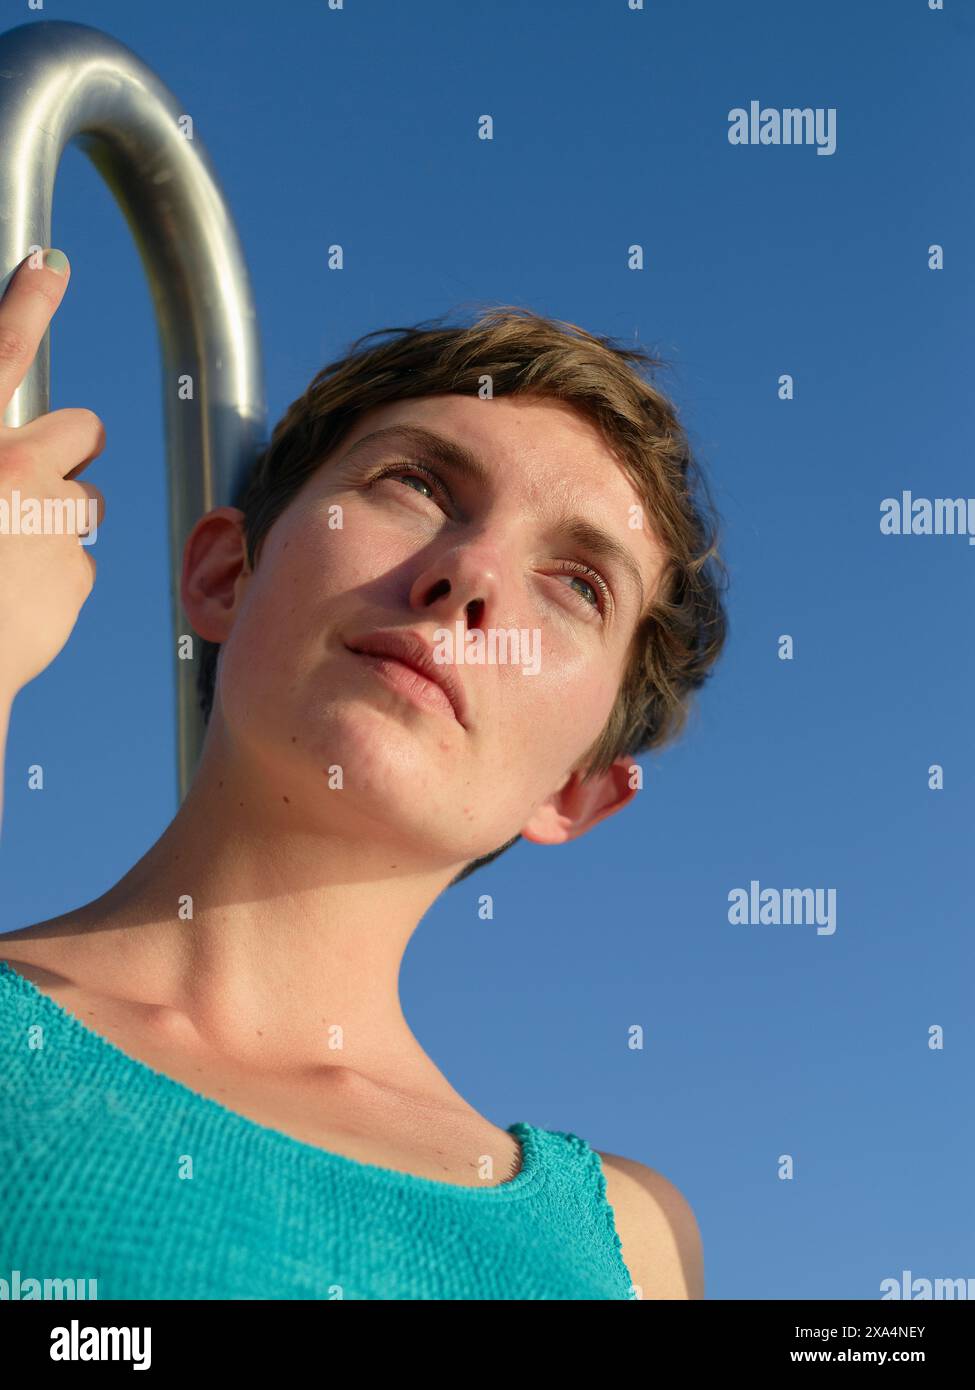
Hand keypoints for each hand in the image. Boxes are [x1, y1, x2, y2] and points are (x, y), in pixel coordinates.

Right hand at [0, 249, 105, 700]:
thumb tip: (7, 460)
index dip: (25, 301)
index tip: (50, 265)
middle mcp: (10, 470)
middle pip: (83, 430)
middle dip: (73, 449)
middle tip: (36, 481)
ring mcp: (50, 523)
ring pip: (86, 501)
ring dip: (61, 518)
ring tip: (11, 555)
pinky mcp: (75, 575)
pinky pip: (79, 561)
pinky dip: (55, 578)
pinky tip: (15, 601)